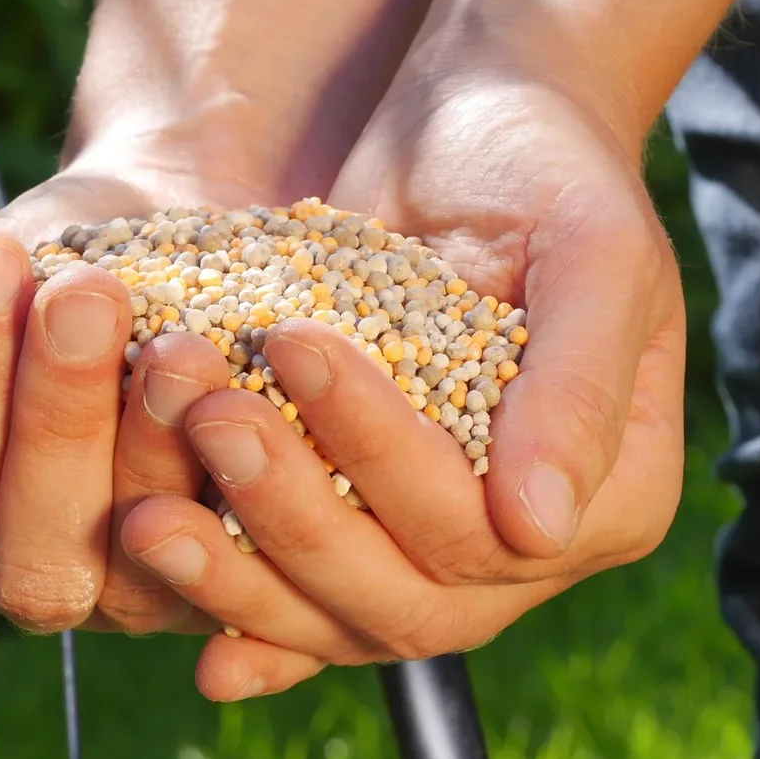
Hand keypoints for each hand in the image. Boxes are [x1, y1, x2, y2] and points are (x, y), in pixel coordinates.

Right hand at [0, 166, 237, 635]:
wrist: (157, 238)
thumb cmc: (29, 275)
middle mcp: (37, 585)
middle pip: (39, 555)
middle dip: (60, 416)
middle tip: (85, 295)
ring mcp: (141, 597)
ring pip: (145, 560)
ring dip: (157, 446)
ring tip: (174, 341)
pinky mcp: (237, 580)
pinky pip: (240, 554)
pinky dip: (240, 475)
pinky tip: (242, 386)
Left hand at [116, 67, 687, 698]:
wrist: (470, 135)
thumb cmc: (545, 167)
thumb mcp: (592, 247)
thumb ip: (578, 383)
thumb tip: (539, 530)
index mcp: (612, 500)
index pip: (486, 529)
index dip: (386, 456)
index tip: (296, 345)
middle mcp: (528, 551)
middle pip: (410, 598)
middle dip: (298, 518)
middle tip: (210, 418)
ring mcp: (440, 556)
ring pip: (341, 615)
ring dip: (243, 578)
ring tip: (147, 518)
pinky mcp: (363, 533)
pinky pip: (301, 605)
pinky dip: (241, 612)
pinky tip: (178, 623)